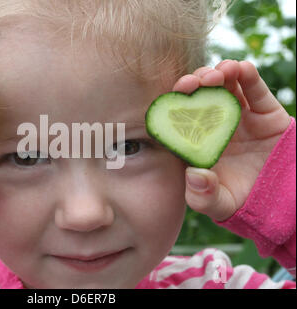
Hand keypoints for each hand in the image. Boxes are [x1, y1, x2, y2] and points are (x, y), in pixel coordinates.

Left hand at [173, 60, 292, 221]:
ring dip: (218, 74)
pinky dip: (248, 75)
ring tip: (218, 74)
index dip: (176, 101)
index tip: (175, 94)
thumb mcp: (219, 205)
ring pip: (226, 87)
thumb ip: (202, 196)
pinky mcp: (265, 112)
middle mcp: (214, 124)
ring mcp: (239, 116)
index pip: (180, 116)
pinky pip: (255, 90)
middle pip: (199, 95)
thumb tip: (194, 175)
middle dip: (194, 83)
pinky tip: (241, 69)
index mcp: (198, 141)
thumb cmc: (242, 201)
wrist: (281, 199)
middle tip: (193, 82)